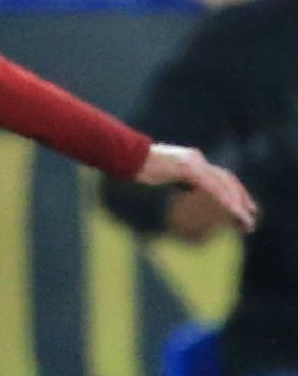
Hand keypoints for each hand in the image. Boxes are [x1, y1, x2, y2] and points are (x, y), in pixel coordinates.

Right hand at [138, 143, 258, 234]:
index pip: (220, 175)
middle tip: (250, 216)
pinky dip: (223, 199)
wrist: (124, 155)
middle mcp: (196, 158)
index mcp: (192, 159)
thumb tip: (186, 187)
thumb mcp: (163, 172)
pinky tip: (231, 210)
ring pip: (223, 183)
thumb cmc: (136, 165)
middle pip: (227, 178)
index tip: (244, 206)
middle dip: (242, 197)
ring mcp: (193, 162)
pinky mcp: (187, 168)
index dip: (234, 190)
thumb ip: (179, 177)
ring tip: (244, 219)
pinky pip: (211, 186)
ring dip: (237, 202)